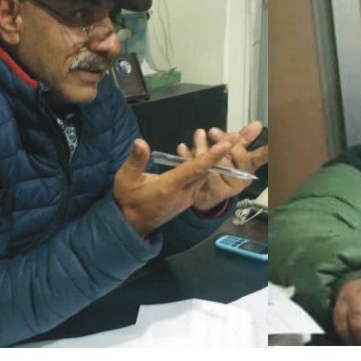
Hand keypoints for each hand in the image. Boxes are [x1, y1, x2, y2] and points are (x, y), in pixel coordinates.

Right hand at [113, 137, 229, 236]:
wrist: (134, 224)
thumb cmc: (128, 200)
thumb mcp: (125, 179)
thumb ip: (135, 161)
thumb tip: (140, 142)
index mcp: (170, 186)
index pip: (195, 169)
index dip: (211, 156)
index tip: (226, 144)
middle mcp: (184, 192)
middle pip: (207, 170)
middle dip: (222, 153)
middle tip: (235, 136)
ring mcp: (189, 197)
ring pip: (206, 175)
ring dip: (216, 159)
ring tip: (226, 140)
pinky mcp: (190, 199)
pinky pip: (202, 180)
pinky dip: (208, 167)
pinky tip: (211, 154)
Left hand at [178, 121, 267, 212]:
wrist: (204, 195)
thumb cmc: (222, 170)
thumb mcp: (233, 153)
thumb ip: (243, 139)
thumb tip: (258, 123)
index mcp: (249, 166)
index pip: (261, 156)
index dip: (268, 150)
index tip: (273, 141)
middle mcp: (242, 178)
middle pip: (237, 157)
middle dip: (225, 142)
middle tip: (214, 131)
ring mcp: (228, 187)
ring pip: (217, 164)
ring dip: (205, 148)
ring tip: (198, 134)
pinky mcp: (212, 193)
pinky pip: (200, 173)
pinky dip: (189, 158)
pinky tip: (183, 147)